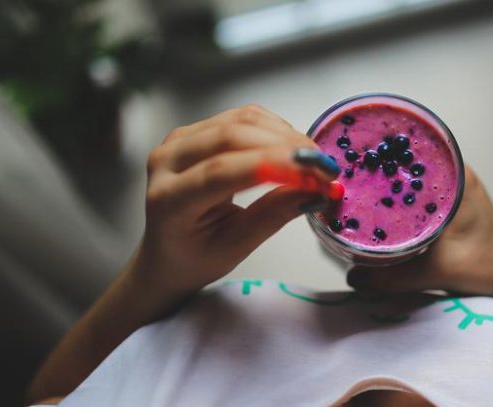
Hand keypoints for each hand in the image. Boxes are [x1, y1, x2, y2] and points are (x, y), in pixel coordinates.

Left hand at [133, 104, 337, 294]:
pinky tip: (295, 150)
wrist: (167, 252)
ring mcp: (180, 140)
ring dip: (286, 135)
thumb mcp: (236, 247)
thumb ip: (274, 215)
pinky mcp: (196, 130)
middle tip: (325, 169)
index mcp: (169, 199)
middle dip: (287, 148)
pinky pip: (242, 117)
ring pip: (241, 120)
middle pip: (232, 136)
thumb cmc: (196, 257)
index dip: (274, 166)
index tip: (317, 175)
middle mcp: (167, 160)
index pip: (222, 171)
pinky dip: (276, 129)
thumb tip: (316, 190)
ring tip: (316, 162)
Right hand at [347, 166, 492, 331]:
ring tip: (354, 189)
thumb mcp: (436, 272)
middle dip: (377, 168)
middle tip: (346, 176)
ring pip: (411, 177)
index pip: (414, 150)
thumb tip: (352, 278)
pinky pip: (416, 192)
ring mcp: (452, 187)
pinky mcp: (448, 202)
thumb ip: (393, 277)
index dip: (383, 150)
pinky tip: (375, 208)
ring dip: (386, 183)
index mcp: (457, 176)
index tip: (354, 156)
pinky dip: (397, 198)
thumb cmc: (488, 268)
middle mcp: (455, 173)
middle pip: (408, 162)